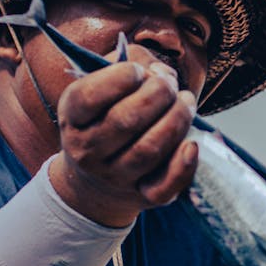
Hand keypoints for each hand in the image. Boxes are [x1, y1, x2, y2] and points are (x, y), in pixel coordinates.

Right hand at [49, 60, 197, 226]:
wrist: (94, 183)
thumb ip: (129, 69)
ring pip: (149, 149)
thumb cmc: (105, 120)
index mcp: (73, 118)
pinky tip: (192, 143)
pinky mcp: (142, 195)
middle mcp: (88, 151)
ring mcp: (115, 176)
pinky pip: (164, 186)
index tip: (137, 71)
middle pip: (125, 120)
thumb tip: (162, 72)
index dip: (119, 78)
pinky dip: (183, 165)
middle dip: (157, 93)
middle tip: (169, 84)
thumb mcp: (100, 91)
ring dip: (176, 119)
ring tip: (186, 102)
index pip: (88, 97)